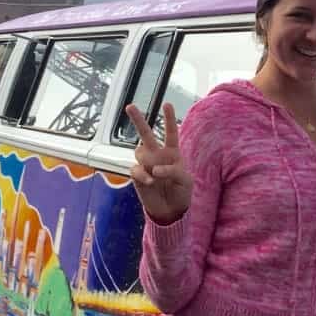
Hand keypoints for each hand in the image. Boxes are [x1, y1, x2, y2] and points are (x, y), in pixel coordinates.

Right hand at [125, 102, 192, 225]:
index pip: (171, 133)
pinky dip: (142, 174)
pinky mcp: (138, 177)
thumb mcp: (185, 180)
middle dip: (138, 120)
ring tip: (155, 173)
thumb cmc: (181, 191)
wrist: (171, 210)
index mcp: (172, 153)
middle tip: (130, 106)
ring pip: (138, 150)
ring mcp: (146, 165)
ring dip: (145, 158)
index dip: (169, 119)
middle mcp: (157, 155)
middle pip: (146, 134)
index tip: (166, 104)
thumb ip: (173, 170)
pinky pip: (135, 169)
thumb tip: (155, 169)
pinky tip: (150, 181)